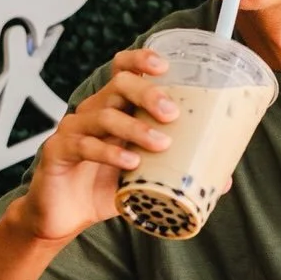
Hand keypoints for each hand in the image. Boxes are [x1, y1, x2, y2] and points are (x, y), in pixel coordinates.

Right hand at [17, 47, 179, 243]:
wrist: (63, 218)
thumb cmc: (102, 189)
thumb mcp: (144, 179)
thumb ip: (176, 173)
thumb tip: (223, 180)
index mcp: (114, 109)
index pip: (123, 70)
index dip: (141, 61)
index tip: (165, 66)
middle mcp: (92, 112)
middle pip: (118, 85)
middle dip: (147, 93)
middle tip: (172, 113)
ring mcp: (72, 130)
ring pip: (104, 115)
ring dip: (135, 128)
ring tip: (160, 144)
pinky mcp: (58, 151)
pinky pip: (84, 144)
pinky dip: (109, 152)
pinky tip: (129, 163)